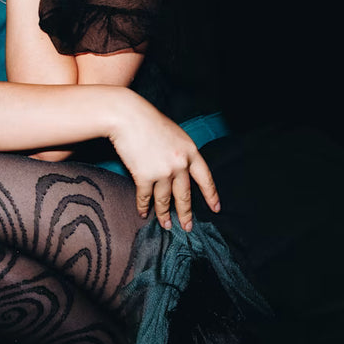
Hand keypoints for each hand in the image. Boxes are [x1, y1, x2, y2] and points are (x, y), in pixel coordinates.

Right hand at [109, 93, 219, 230]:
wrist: (127, 116)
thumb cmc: (148, 121)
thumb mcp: (174, 134)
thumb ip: (180, 152)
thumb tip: (179, 170)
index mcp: (190, 151)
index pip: (205, 178)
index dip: (211, 195)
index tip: (215, 208)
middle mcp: (180, 164)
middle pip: (185, 195)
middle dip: (186, 214)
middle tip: (188, 227)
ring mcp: (163, 172)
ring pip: (165, 200)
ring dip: (164, 215)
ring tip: (166, 225)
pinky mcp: (144, 176)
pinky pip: (145, 198)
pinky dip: (143, 207)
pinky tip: (143, 213)